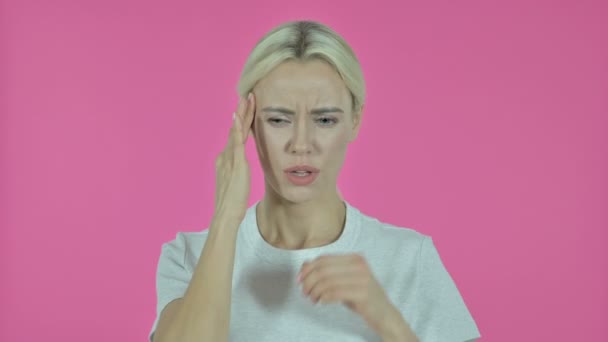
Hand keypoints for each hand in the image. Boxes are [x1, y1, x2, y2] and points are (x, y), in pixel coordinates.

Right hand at [213, 92, 255, 223]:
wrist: (226, 214)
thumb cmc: (233, 202)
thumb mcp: (237, 182)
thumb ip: (238, 172)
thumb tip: (241, 167)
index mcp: (226, 160)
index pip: (236, 136)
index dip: (241, 122)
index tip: (246, 108)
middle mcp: (225, 156)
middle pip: (235, 129)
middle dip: (241, 112)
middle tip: (247, 95)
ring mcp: (229, 159)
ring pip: (236, 131)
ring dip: (241, 114)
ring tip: (246, 99)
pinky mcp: (235, 163)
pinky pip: (236, 142)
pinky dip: (236, 129)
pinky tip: (237, 117)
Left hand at [297, 254, 400, 335]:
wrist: (385, 314)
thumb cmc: (362, 297)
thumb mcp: (344, 280)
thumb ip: (327, 271)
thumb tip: (305, 266)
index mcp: (355, 258)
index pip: (324, 259)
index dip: (308, 269)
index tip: (300, 279)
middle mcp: (360, 265)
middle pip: (323, 269)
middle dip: (309, 281)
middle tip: (304, 292)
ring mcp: (363, 279)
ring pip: (327, 282)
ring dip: (314, 292)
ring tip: (312, 299)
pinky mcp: (363, 294)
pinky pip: (334, 293)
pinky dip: (323, 298)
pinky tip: (321, 302)